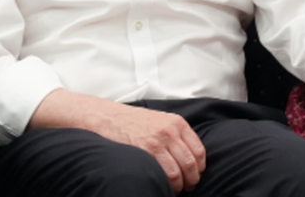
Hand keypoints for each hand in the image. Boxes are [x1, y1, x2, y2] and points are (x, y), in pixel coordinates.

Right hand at [30, 90, 205, 193]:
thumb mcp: (159, 121)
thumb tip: (188, 156)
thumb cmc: (131, 122)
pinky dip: (167, 184)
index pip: (199, 150)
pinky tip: (162, 186)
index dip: (199, 167)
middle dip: (192, 179)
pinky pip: (164, 173)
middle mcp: (171, 131)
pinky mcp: (145, 150)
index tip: (195, 175)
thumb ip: (175, 135)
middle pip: (191, 162)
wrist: (105, 116)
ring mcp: (158, 141)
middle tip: (187, 187)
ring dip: (180, 185)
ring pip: (179, 171)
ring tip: (175, 189)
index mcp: (177, 123)